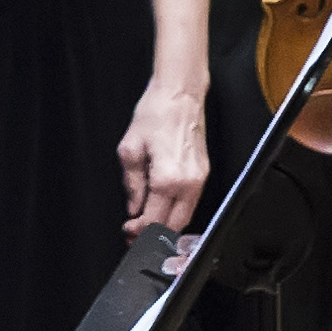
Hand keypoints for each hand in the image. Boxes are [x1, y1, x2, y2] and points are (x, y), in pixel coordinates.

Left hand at [120, 75, 208, 232]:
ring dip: (166, 225)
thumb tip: (133, 206)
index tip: (127, 230)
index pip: (153, 220)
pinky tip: (161, 209)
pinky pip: (191, 203)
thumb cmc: (156, 114)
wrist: (180, 95)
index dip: (138, 232)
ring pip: (185, 218)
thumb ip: (131, 184)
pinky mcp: (203, 174)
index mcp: (167, 180)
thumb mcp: (130, 150)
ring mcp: (199, 180)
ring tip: (146, 224)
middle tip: (135, 235)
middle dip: (153, 236)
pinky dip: (176, 212)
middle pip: (173, 226)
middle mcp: (188, 184)